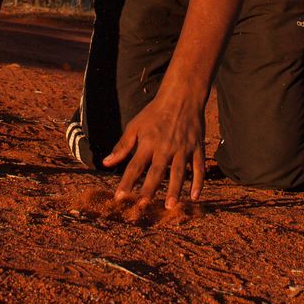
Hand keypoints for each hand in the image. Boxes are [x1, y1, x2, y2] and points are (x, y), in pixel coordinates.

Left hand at [103, 94, 206, 209]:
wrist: (182, 96)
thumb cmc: (154, 112)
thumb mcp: (135, 126)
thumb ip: (122, 146)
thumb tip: (105, 163)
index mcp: (148, 142)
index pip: (135, 166)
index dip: (126, 182)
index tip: (119, 197)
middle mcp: (165, 147)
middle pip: (157, 171)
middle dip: (149, 188)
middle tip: (144, 204)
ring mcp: (183, 148)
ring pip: (179, 172)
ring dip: (174, 190)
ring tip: (170, 207)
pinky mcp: (197, 147)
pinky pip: (198, 167)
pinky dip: (198, 182)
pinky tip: (195, 196)